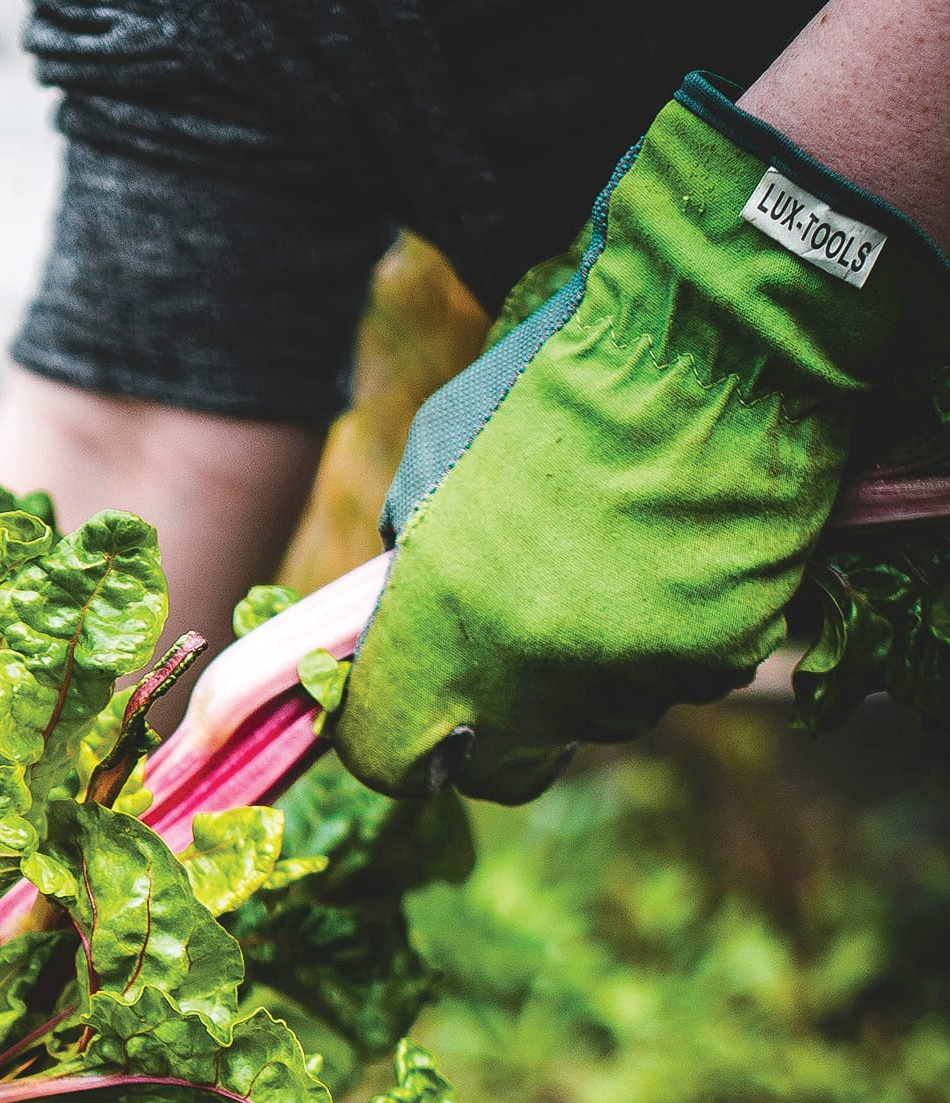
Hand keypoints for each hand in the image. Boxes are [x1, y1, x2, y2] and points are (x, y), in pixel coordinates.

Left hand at [333, 73, 949, 804]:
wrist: (705, 333)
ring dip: (593, 671)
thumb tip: (403, 631)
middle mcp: (532, 674)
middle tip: (512, 665)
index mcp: (442, 627)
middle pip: (503, 770)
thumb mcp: (434, 465)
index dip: (391, 742)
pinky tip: (676, 554)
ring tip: (612, 565)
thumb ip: (413, 568)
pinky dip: (673, 637)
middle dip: (498, 736)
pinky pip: (679, 677)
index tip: (406, 718)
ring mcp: (632, 676)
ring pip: (600, 718)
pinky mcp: (714, 658)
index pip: (386, 756)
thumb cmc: (553, 381)